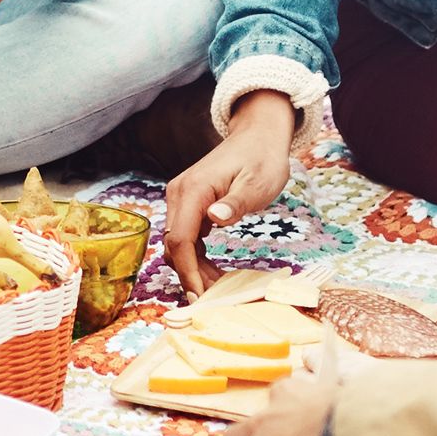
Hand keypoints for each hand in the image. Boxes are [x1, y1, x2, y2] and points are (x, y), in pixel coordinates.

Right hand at [157, 91, 304, 286]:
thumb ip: (236, 202)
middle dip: (190, 275)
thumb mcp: (257, 182)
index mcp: (192, 191)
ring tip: (217, 287)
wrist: (258, 136)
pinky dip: (196, 257)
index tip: (200, 296)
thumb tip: (214, 217)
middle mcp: (179, 194)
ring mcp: (182, 198)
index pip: (180, 239)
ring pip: (178, 243)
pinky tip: (212, 270)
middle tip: (214, 299)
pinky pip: (186, 236)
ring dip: (193, 268)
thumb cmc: (262, 158)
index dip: (187, 272)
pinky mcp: (189, 203)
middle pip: (175, 245)